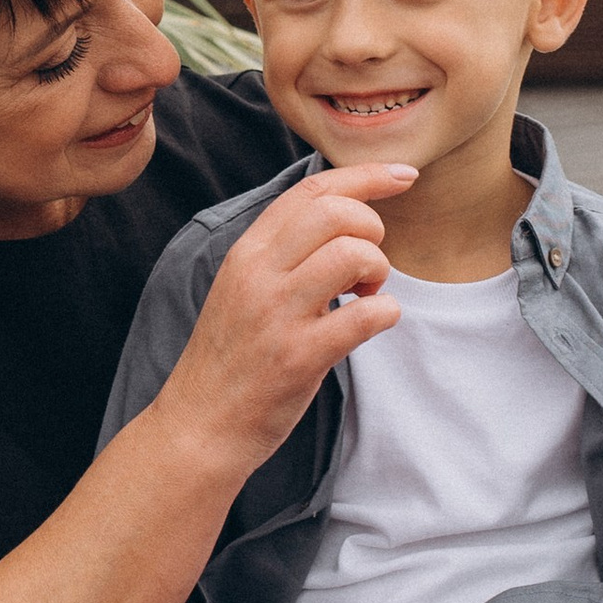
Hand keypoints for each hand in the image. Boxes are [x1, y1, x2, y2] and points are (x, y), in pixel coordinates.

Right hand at [162, 167, 415, 471]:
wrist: (199, 426)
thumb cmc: (232, 359)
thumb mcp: (243, 288)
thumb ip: (282, 253)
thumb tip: (343, 219)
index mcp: (247, 252)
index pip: (312, 190)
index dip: (366, 176)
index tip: (403, 176)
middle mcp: (258, 274)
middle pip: (336, 213)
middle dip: (372, 230)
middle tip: (366, 268)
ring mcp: (277, 315)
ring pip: (352, 255)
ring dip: (378, 271)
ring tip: (365, 296)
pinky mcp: (298, 357)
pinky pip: (365, 316)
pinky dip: (386, 314)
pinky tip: (373, 323)